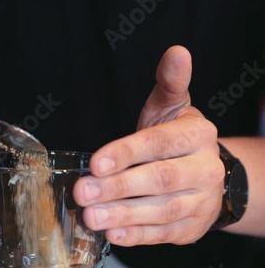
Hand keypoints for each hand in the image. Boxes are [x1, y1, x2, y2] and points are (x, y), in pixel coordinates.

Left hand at [73, 45, 224, 245]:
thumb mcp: (172, 107)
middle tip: (83, 192)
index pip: (159, 143)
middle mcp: (204, 169)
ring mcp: (201, 201)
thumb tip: (176, 52)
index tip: (96, 163)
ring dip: (124, 215)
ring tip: (92, 216)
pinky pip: (165, 233)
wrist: (206, 170)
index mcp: (196, 136)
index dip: (126, 153)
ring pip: (162, 210)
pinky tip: (113, 234)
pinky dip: (138, 236)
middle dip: (119, 187)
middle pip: (160, 179)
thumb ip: (170, 83)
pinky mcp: (192, 227)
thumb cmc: (176, 136)